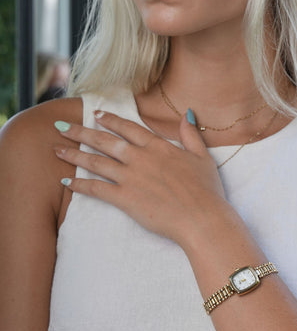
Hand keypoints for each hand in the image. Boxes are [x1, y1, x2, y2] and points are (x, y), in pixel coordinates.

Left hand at [53, 111, 225, 244]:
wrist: (202, 217)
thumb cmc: (206, 189)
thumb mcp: (202, 156)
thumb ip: (190, 134)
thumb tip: (187, 113)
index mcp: (157, 146)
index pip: (127, 128)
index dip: (109, 119)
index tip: (94, 114)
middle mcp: (140, 158)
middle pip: (104, 141)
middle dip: (81, 132)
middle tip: (61, 127)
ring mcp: (131, 178)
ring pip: (96, 162)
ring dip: (74, 155)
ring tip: (56, 150)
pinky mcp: (125, 199)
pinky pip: (97, 190)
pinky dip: (80, 186)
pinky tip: (66, 183)